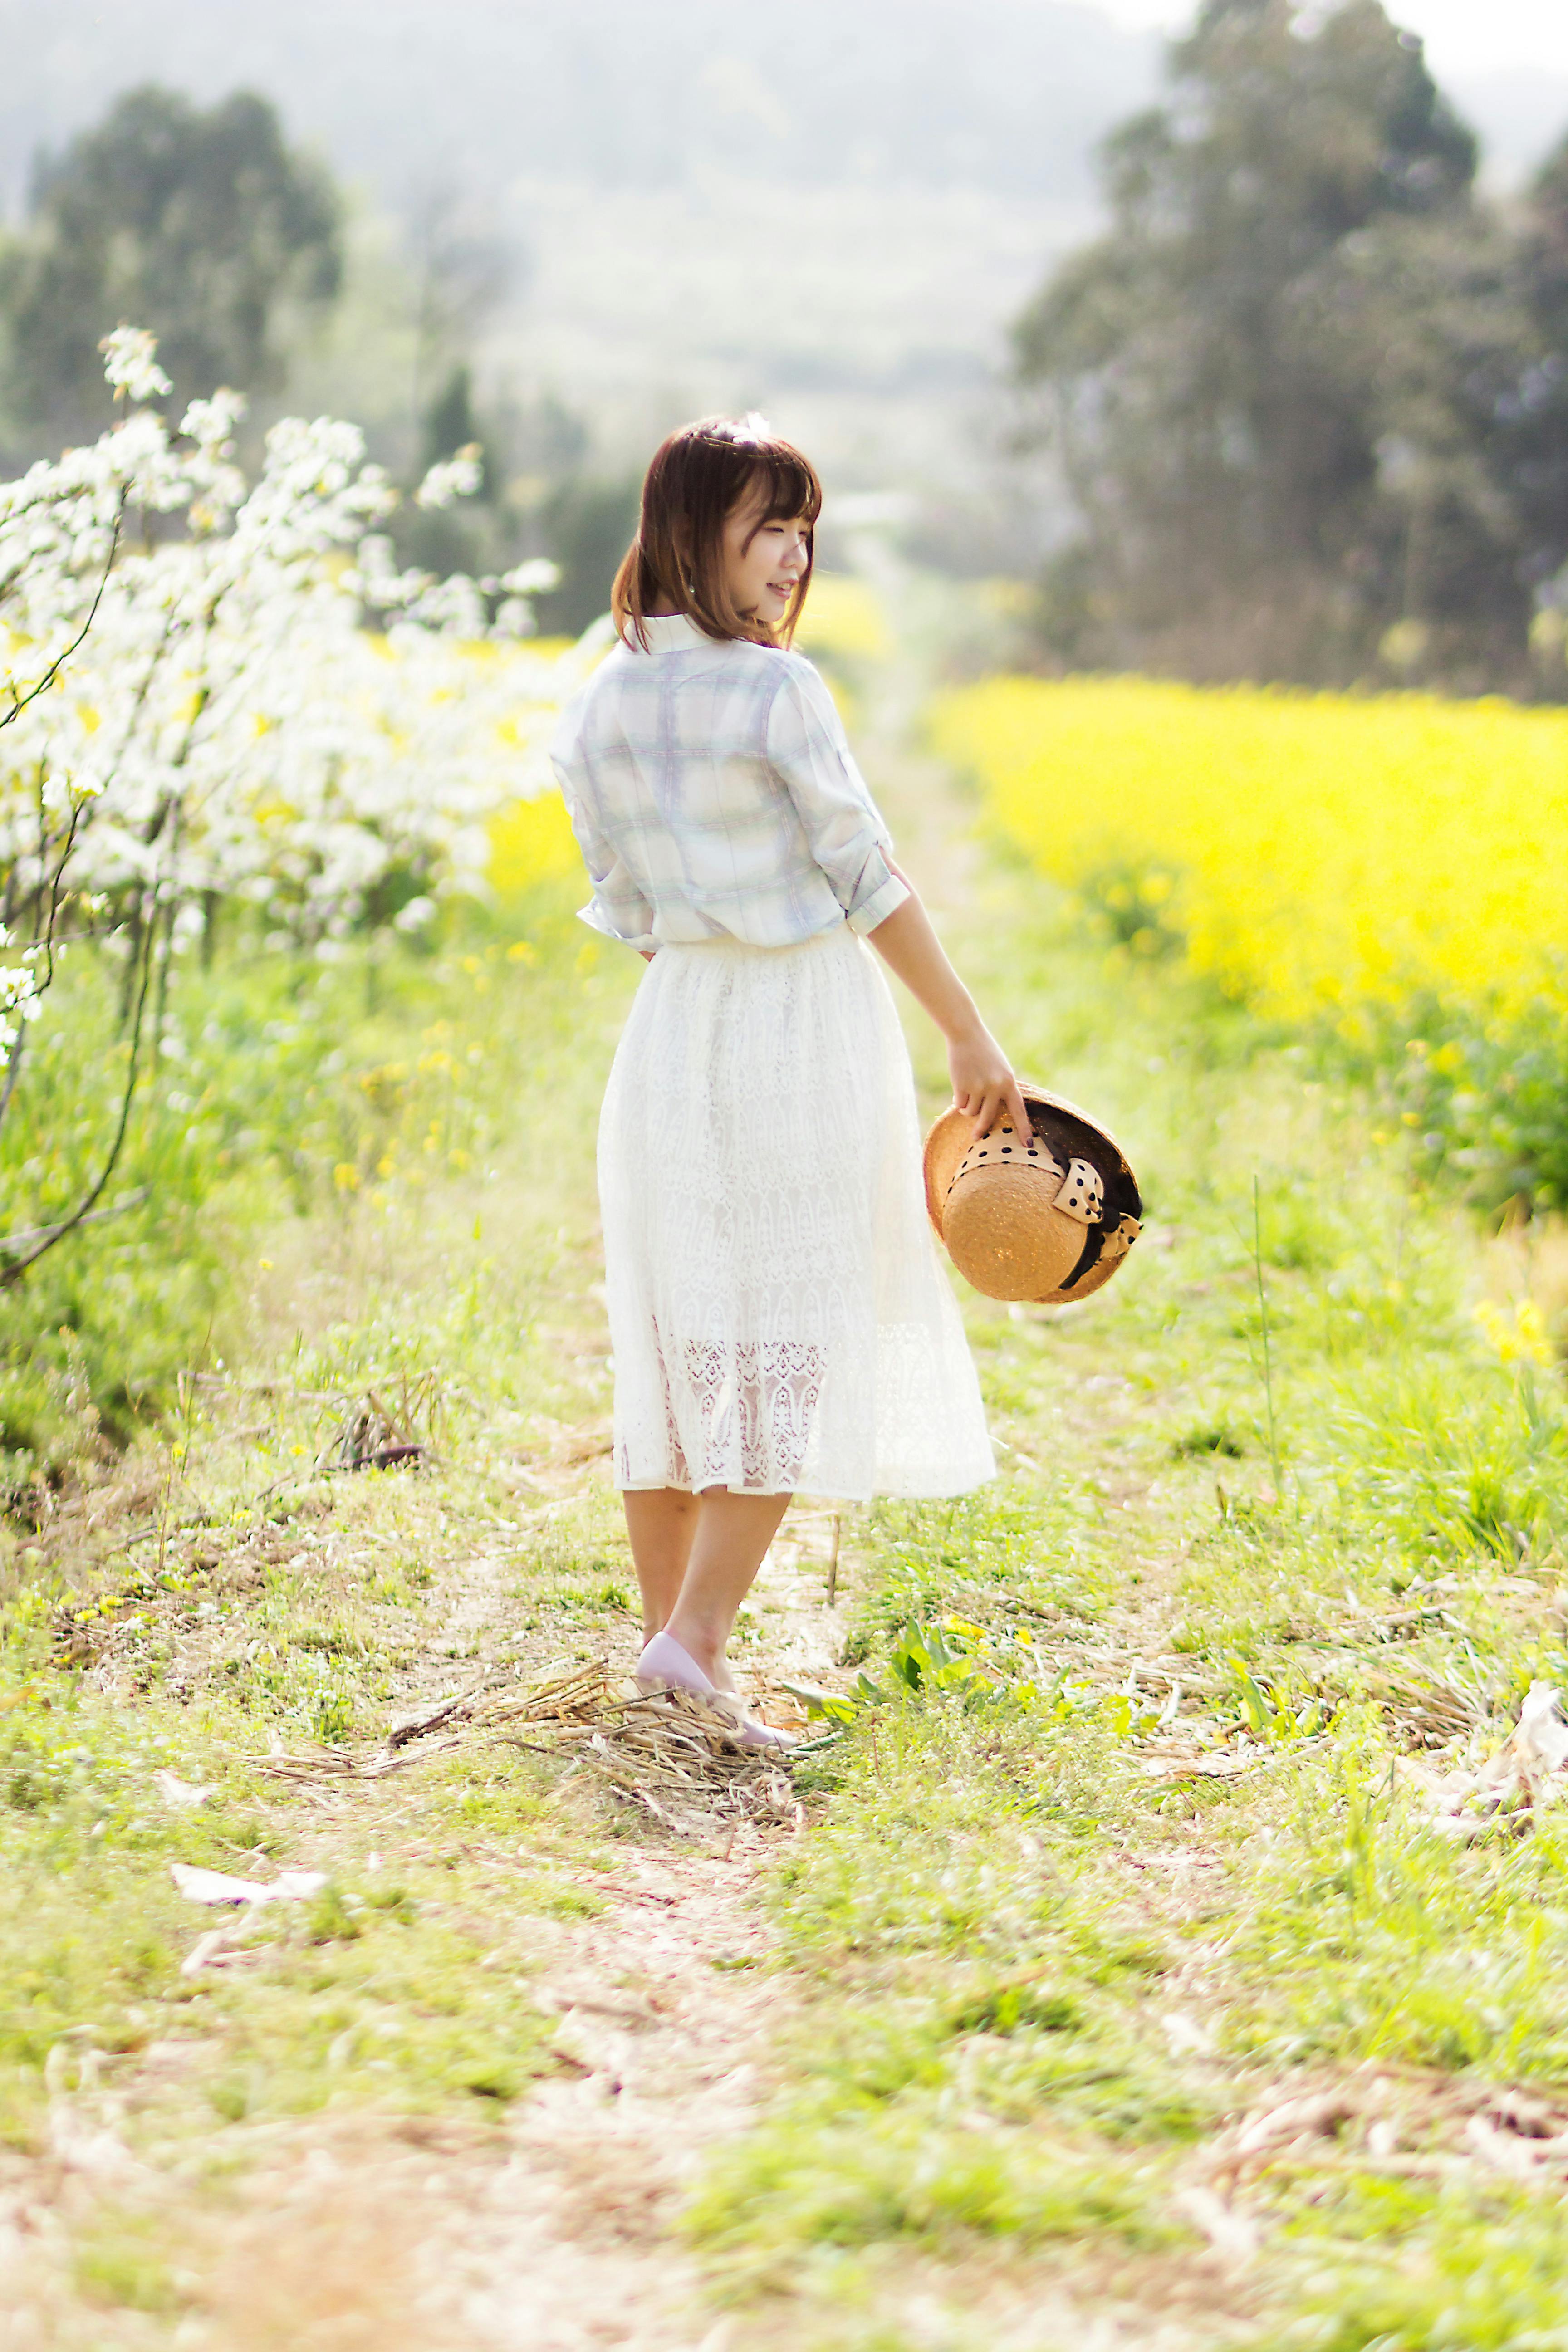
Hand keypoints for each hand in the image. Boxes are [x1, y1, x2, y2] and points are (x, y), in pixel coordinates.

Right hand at [948, 1022, 1029, 1141]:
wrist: (966, 1034)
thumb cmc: (984, 1052)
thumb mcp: (999, 1069)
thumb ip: (1000, 1088)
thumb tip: (991, 1113)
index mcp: (1009, 1082)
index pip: (1019, 1111)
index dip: (1023, 1129)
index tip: (1028, 1145)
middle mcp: (996, 1087)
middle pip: (988, 1118)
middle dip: (980, 1129)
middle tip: (976, 1137)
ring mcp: (978, 1087)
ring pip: (971, 1112)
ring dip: (966, 1107)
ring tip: (966, 1092)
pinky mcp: (962, 1086)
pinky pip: (959, 1104)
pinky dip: (958, 1099)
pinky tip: (959, 1084)